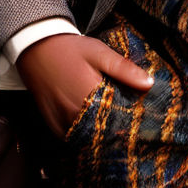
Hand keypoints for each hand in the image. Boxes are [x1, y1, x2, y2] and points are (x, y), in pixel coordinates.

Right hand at [15, 33, 152, 137]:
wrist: (38, 48)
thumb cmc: (72, 49)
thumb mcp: (100, 53)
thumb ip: (124, 69)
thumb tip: (149, 84)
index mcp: (90, 96)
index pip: (118, 120)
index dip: (130, 121)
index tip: (140, 118)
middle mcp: (74, 114)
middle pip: (103, 132)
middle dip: (116, 128)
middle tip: (126, 121)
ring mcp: (61, 122)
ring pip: (87, 138)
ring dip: (99, 132)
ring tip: (108, 120)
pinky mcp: (52, 125)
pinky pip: (71, 139)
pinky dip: (82, 135)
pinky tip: (90, 123)